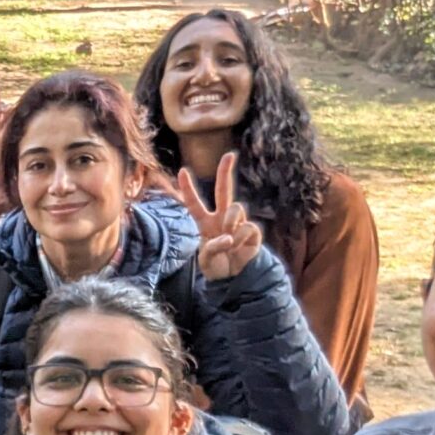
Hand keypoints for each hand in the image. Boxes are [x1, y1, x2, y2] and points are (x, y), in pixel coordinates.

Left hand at [173, 151, 264, 282]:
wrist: (233, 279)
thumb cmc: (216, 267)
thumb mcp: (206, 261)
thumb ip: (212, 248)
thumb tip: (229, 238)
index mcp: (205, 223)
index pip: (194, 203)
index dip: (188, 188)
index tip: (182, 171)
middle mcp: (222, 219)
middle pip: (224, 190)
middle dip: (225, 172)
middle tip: (229, 155)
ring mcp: (238, 223)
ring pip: (236, 208)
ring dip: (231, 222)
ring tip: (229, 241)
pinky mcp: (252, 232)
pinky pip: (248, 226)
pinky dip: (242, 239)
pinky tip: (239, 248)